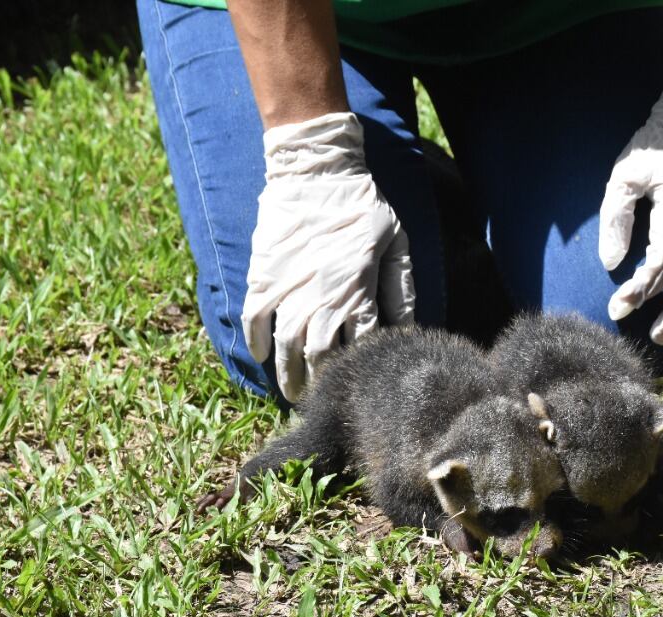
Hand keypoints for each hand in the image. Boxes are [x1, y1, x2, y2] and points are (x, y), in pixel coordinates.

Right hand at [242, 112, 414, 401]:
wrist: (316, 168)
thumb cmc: (364, 205)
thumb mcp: (398, 243)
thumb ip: (402, 288)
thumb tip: (408, 329)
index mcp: (358, 289)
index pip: (358, 347)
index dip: (357, 371)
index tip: (358, 387)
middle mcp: (322, 295)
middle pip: (320, 356)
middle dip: (321, 384)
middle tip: (322, 402)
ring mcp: (288, 286)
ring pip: (286, 345)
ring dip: (288, 374)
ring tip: (292, 392)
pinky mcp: (263, 274)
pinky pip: (254, 317)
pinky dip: (256, 341)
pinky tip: (261, 356)